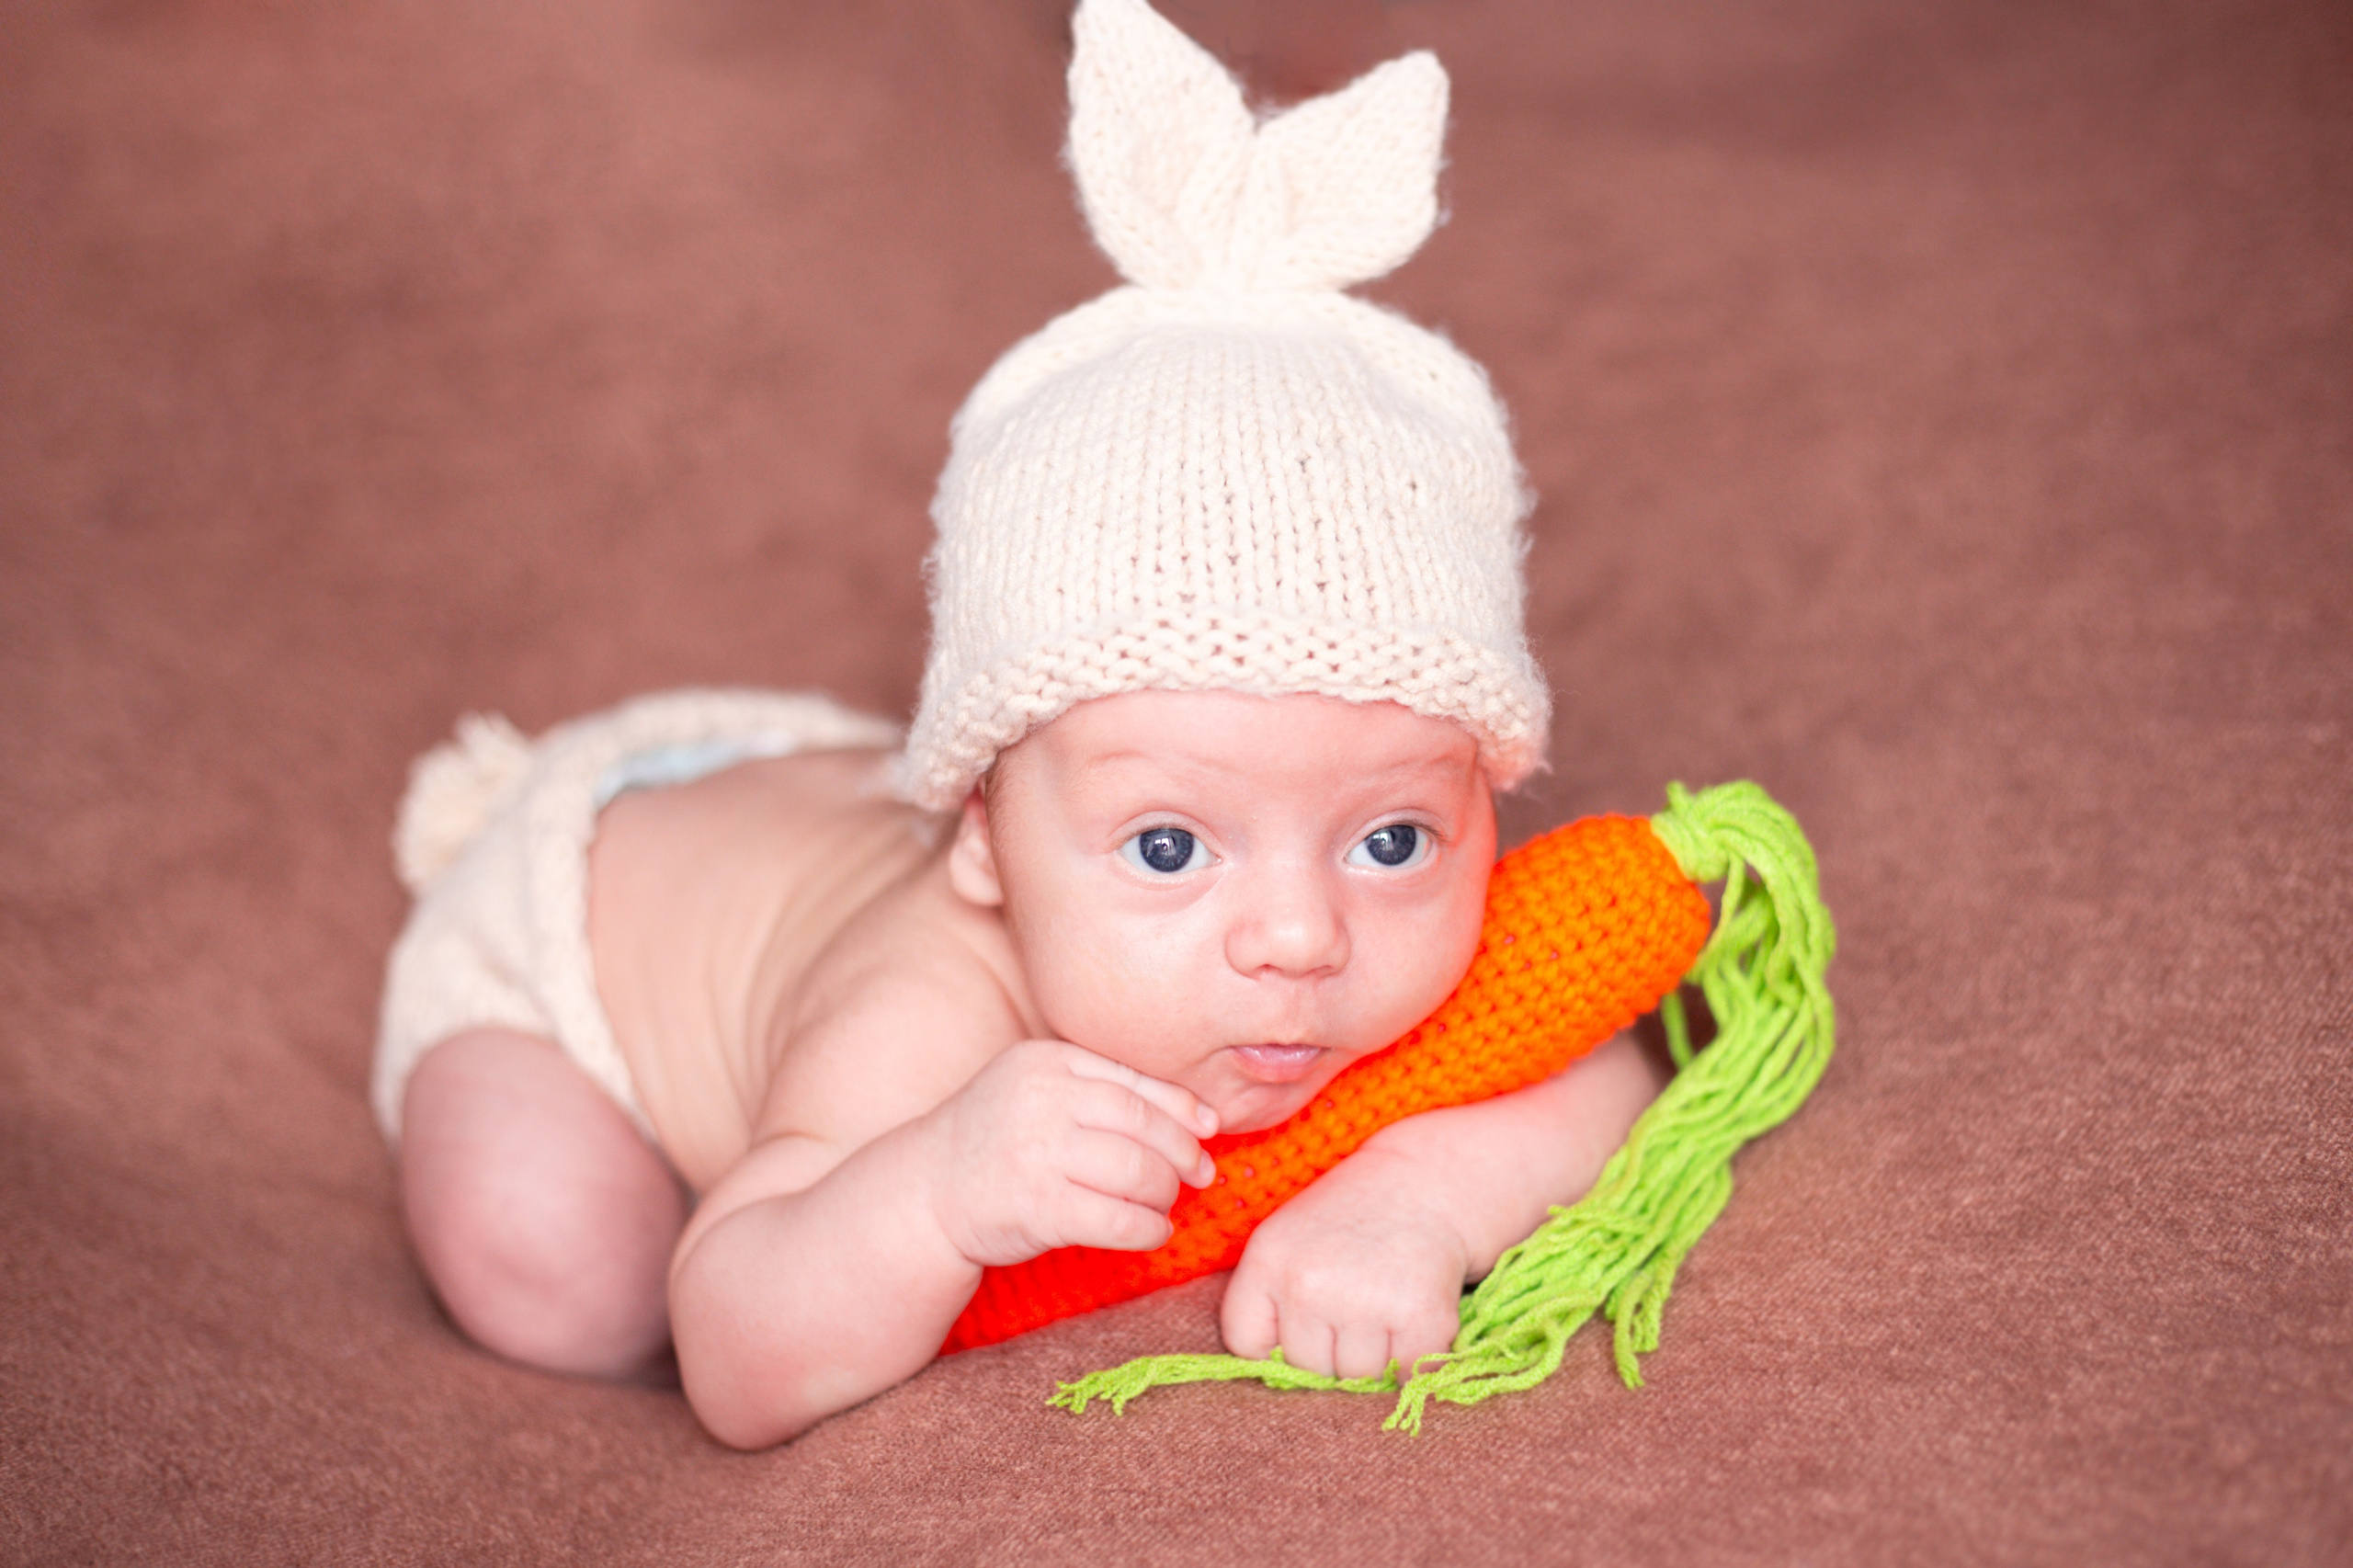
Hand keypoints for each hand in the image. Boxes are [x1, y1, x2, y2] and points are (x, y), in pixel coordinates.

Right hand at [924, 1038, 1218, 1268]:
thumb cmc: (997, 1142)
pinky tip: (1152, 1233)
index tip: (1209, 1129)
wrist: (923, 1193)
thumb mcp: (1038, 1093)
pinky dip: (1147, 1229)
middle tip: (1200, 1173)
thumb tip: (1201, 1115)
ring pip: (1136, 1172)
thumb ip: (1103, 1092)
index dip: (1182, 1108)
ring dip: (1164, 1193)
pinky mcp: (1036, 1207)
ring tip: (1166, 1203)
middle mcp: (1042, 1099)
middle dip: (1182, 1153)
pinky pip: (1116, 1219)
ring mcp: (1037, 1153)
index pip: (1134, 1081)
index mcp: (1047, 1061)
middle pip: (1143, 1124)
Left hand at [1219, 1144, 1469, 1381]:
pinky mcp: (1420, 1317)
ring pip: (1357, 1380)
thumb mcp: (1286, 1241)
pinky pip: (1408, 1376)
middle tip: (1355, 1302)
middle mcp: (1309, 1283)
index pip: (1247, 1346)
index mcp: (1266, 1260)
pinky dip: (1416, 1360)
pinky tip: (1412, 1318)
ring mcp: (1365, 1302)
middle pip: (1307, 1370)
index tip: (1303, 1317)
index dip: (1277, 1341)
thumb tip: (1265, 1376)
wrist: (1423, 1183)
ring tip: (1384, 1305)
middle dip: (1330, 1349)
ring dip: (1374, 1358)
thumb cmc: (1348, 1222)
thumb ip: (1267, 1302)